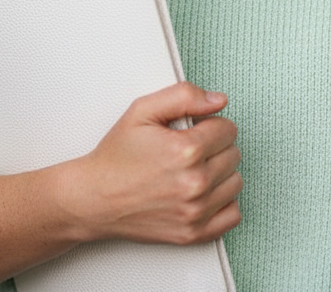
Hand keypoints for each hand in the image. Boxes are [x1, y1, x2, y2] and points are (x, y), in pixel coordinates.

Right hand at [62, 81, 242, 245]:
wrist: (95, 198)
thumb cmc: (117, 156)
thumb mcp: (143, 110)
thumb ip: (184, 96)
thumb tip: (218, 100)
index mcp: (186, 150)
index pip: (227, 129)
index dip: (211, 123)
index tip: (194, 128)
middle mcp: (195, 184)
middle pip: (233, 154)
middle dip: (215, 145)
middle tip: (190, 148)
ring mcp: (195, 212)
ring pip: (235, 182)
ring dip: (220, 172)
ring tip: (194, 168)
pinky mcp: (193, 234)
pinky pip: (232, 215)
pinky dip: (222, 202)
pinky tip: (203, 192)